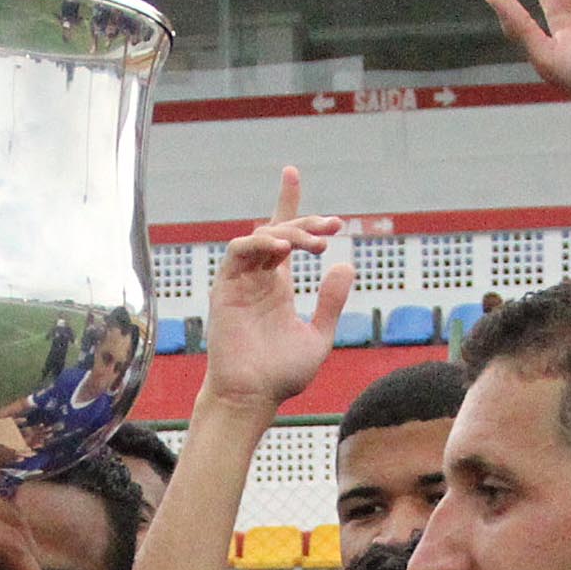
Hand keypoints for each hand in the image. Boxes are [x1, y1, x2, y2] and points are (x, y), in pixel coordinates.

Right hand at [200, 169, 351, 412]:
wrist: (252, 397)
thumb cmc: (281, 376)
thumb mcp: (318, 336)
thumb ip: (331, 302)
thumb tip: (345, 265)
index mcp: (277, 287)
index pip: (282, 234)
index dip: (287, 202)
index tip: (291, 172)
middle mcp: (257, 279)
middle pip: (277, 230)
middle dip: (306, 222)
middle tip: (333, 227)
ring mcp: (240, 282)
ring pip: (260, 236)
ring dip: (289, 233)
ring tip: (316, 244)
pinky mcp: (225, 289)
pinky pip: (238, 252)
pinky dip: (259, 243)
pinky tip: (282, 250)